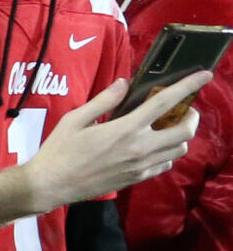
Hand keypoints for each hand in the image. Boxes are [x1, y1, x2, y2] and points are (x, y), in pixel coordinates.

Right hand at [26, 74, 209, 205]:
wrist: (55, 183)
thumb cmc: (60, 148)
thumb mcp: (75, 118)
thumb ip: (104, 100)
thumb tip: (125, 83)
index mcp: (125, 129)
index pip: (165, 103)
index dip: (187, 86)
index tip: (204, 75)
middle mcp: (140, 148)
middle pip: (184, 131)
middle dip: (192, 115)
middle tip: (183, 107)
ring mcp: (142, 166)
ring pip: (180, 149)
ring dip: (180, 134)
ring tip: (167, 125)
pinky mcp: (139, 178)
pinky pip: (166, 164)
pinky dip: (168, 151)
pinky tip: (153, 145)